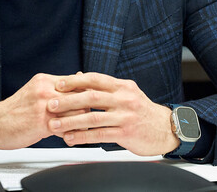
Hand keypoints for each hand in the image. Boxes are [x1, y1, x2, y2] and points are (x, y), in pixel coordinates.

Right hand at [0, 73, 85, 149]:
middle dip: (85, 109)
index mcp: (44, 80)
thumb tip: (80, 77)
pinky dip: (70, 134)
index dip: (85, 94)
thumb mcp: (36, 90)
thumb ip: (56, 86)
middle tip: (85, 119)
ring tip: (78, 130)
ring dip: (80, 123)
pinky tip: (67, 138)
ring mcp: (44, 106)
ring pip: (76, 112)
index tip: (87, 102)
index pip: (76, 82)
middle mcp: (45, 90)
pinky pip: (66, 127)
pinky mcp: (42, 123)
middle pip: (80, 97)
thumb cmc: (16, 110)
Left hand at [46, 72, 178, 155]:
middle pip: (91, 97)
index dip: (75, 81)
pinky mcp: (126, 133)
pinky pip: (100, 135)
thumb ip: (106, 88)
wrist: (166, 128)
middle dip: (68, 100)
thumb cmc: (141, 110)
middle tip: (51, 103)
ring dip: (70, 121)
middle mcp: (124, 98)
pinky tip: (70, 138)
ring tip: (54, 124)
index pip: (95, 79)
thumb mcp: (127, 93)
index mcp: (122, 86)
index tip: (59, 84)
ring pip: (93, 118)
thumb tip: (79, 78)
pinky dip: (83, 137)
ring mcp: (126, 116)